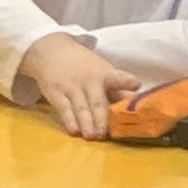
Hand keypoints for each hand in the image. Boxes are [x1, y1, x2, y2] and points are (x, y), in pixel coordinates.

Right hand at [17, 34, 135, 138]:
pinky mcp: (56, 93)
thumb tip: (134, 103)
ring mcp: (71, 87)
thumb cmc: (83, 65)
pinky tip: (74, 131)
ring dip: (86, 122)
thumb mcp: (101, 71)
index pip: (117, 78)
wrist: (51, 51)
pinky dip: (69, 120)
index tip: (136, 85)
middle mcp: (89, 80)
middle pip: (97, 101)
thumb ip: (117, 88)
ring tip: (92, 136)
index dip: (126, 81)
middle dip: (101, 117)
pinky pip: (63, 108)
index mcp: (104, 74)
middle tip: (104, 133)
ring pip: (80, 107)